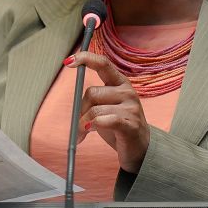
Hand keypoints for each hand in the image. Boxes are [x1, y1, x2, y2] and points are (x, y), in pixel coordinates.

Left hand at [66, 51, 149, 173]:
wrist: (140, 148)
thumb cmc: (119, 125)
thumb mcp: (106, 107)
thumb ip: (93, 99)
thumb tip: (75, 103)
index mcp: (120, 83)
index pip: (103, 64)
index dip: (85, 59)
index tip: (67, 61)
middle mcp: (127, 92)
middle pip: (92, 93)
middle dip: (80, 109)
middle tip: (78, 124)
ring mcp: (131, 108)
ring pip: (95, 110)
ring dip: (83, 124)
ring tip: (82, 134)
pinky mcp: (131, 125)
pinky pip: (105, 120)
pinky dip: (93, 125)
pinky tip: (89, 130)